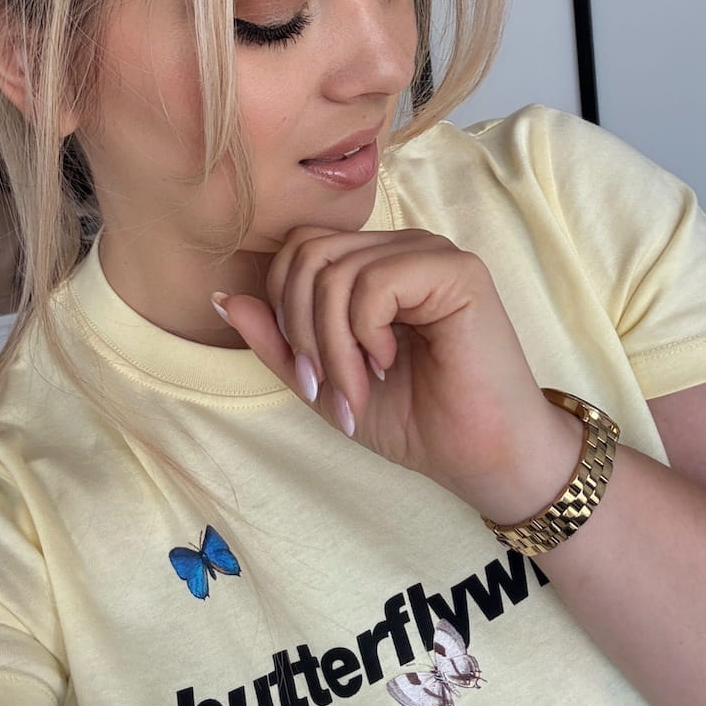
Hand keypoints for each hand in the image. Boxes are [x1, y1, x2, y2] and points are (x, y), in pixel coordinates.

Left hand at [218, 227, 582, 519]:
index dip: (283, 309)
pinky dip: (363, 334)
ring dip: (331, 344)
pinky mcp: (457, 270)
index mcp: (374, 263)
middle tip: (323, 385)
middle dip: (300, 329)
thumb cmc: (415, 419)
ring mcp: (431, 253)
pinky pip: (374, 283)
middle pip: (308, 253)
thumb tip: (222, 297)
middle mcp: (402, 247)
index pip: (299, 248)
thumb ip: (277, 340)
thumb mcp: (325, 380)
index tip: (306, 377)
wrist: (483, 458)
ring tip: (356, 387)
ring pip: (335, 271)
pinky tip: (387, 361)